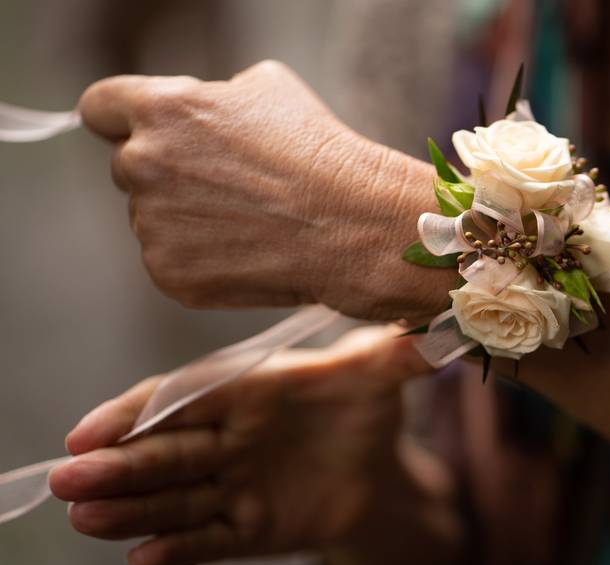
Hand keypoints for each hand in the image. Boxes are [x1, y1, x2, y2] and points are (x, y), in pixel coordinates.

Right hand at [49, 325, 430, 564]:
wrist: (373, 461)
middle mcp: (228, 437)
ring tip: (86, 519)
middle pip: (166, 452)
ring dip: (132, 509)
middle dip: (118, 464)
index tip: (88, 428)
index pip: (183, 398)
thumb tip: (440, 326)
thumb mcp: (378, 372)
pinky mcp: (247, 528)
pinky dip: (179, 550)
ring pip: (176, 498)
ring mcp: (234, 485)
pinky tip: (145, 561)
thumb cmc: (362, 403)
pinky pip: (208, 539)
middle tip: (68, 478)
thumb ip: (397, 352)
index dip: (136, 413)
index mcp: (247, 389)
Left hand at [80, 61, 442, 316]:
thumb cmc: (320, 153)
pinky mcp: (167, 272)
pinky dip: (201, 260)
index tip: (142, 136)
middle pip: (130, 167)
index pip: (100, 108)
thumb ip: (213, 98)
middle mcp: (144, 163)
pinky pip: (171, 260)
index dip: (124, 121)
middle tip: (228, 188)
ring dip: (185, 219)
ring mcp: (152, 224)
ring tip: (250, 223)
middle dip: (168, 174)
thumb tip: (199, 114)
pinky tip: (249, 252)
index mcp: (162, 109)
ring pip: (151, 218)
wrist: (352, 226)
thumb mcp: (270, 90)